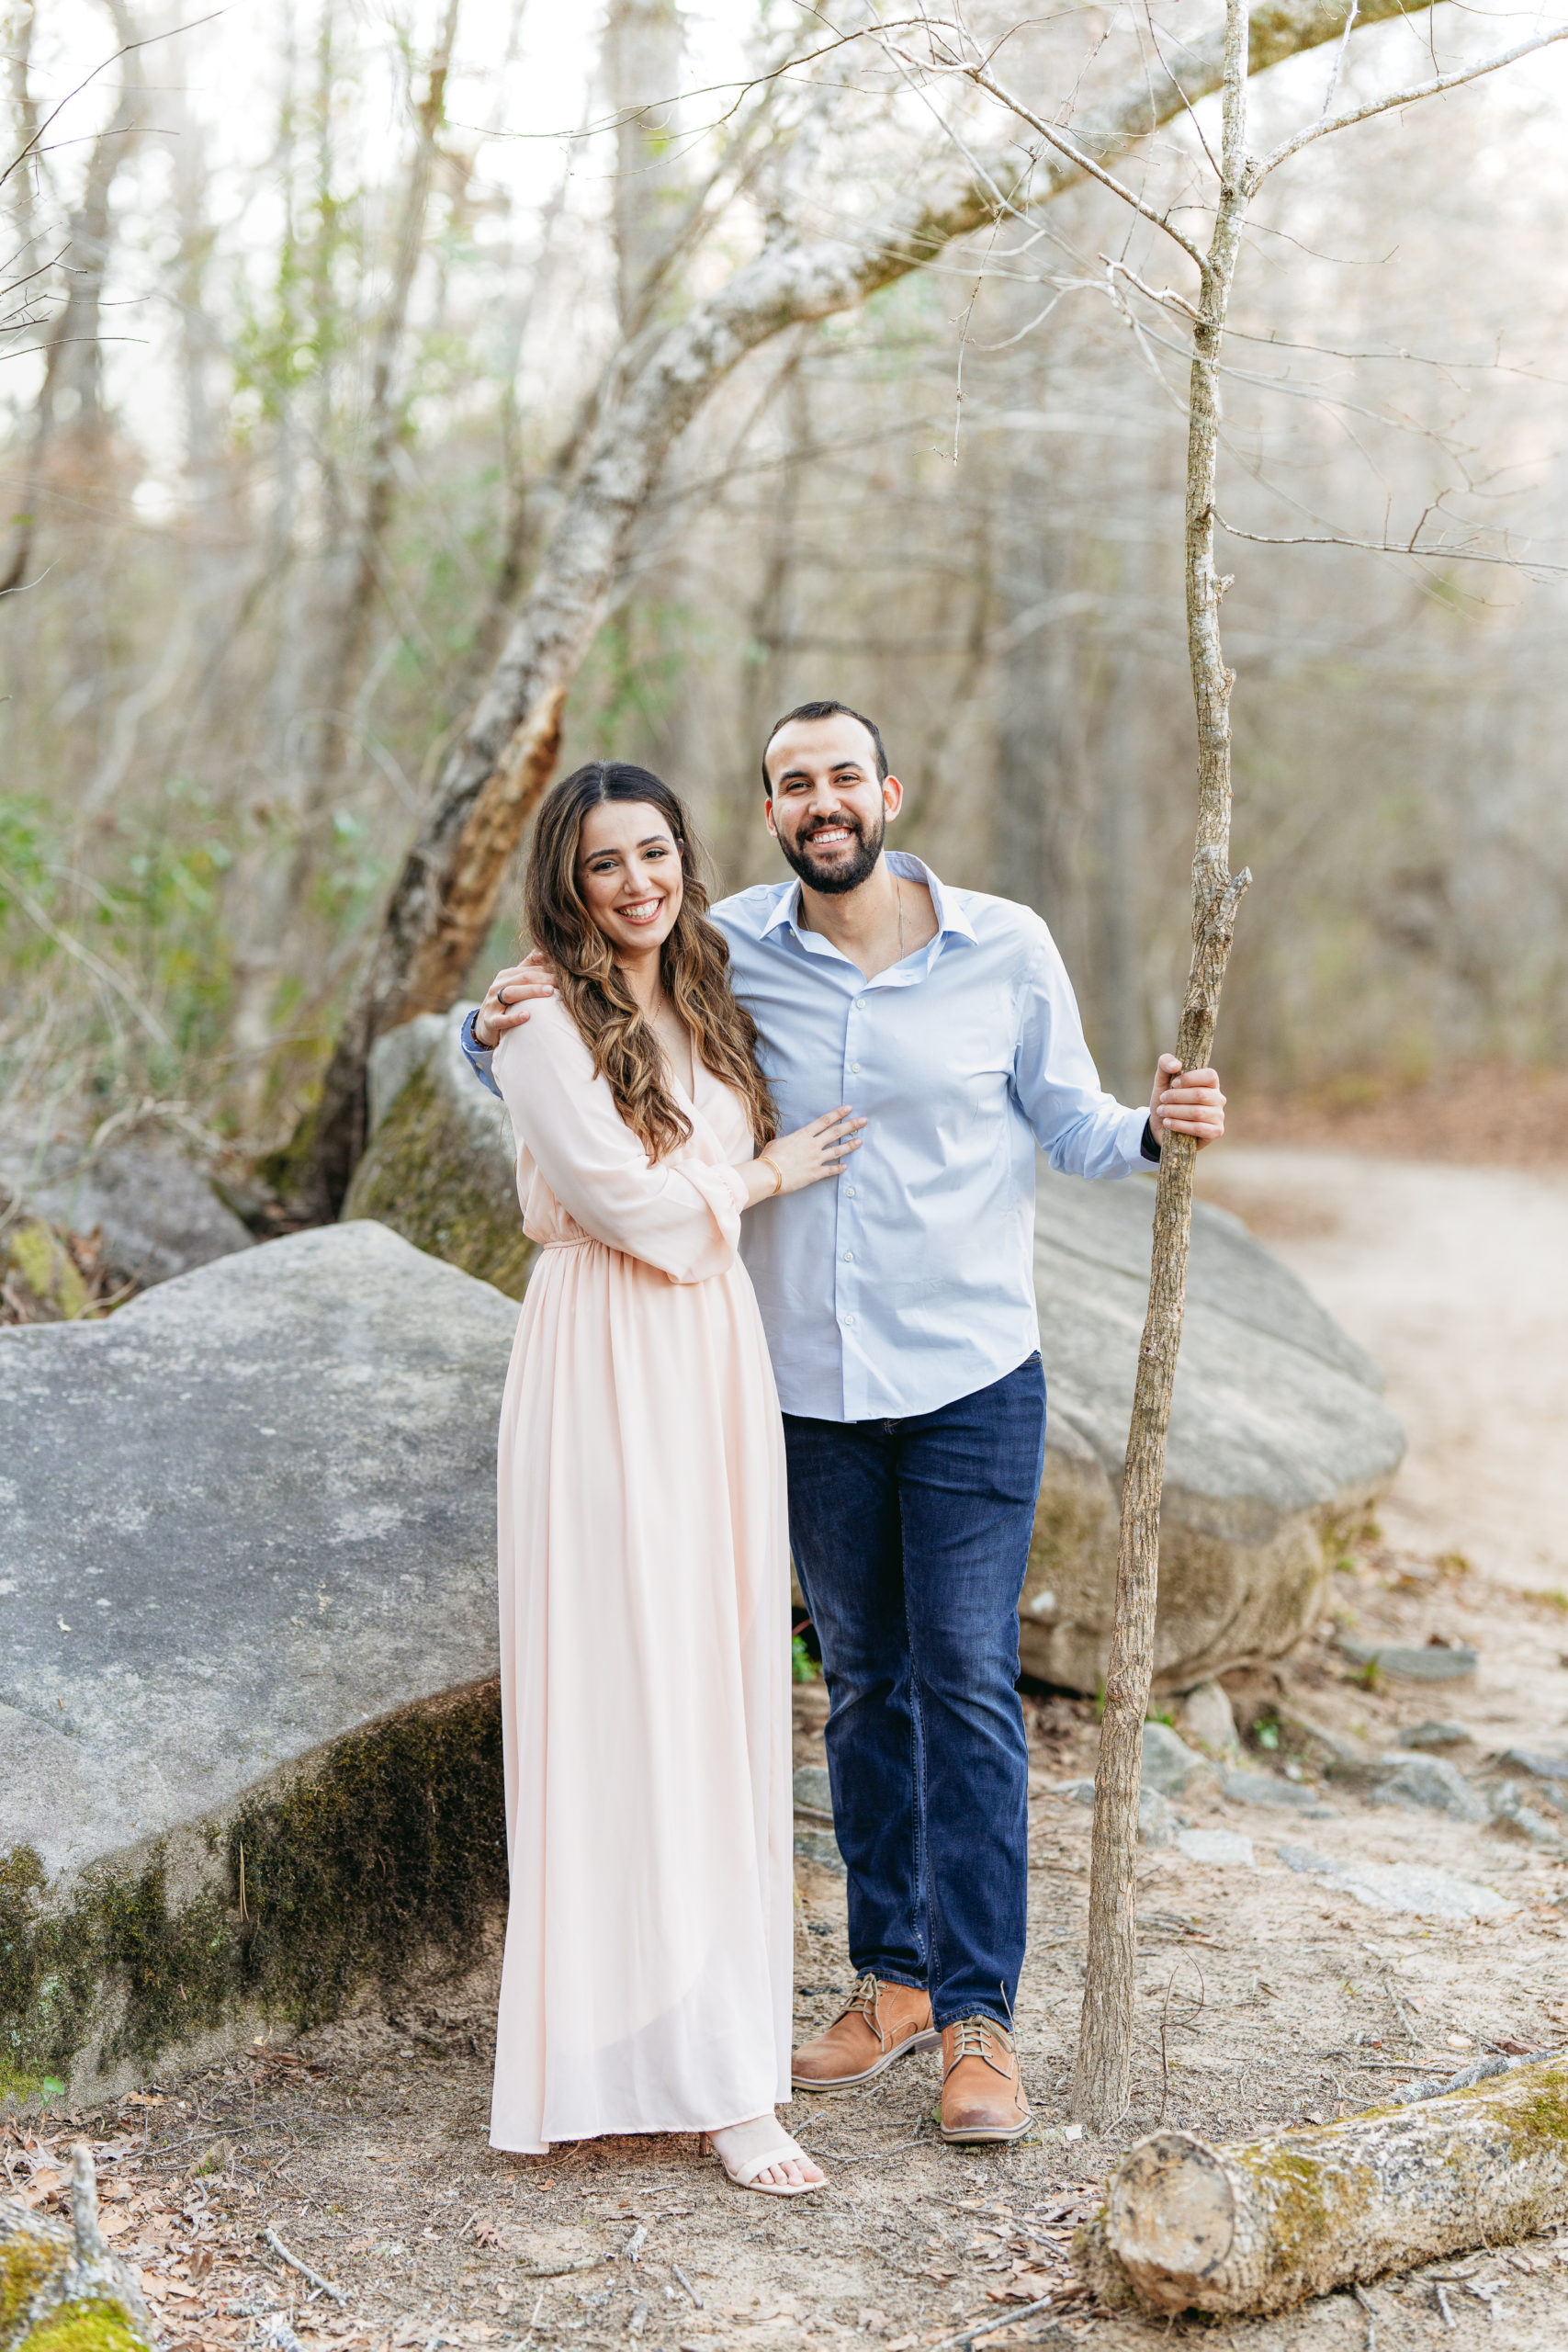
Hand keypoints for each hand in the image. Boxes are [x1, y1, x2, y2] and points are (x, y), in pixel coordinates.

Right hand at [474, 952, 555, 1047]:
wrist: (485, 1025)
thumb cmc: (507, 1003)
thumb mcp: (516, 984)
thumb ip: (530, 967)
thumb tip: (547, 950)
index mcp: (506, 975)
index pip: (530, 970)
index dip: (548, 971)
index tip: (567, 973)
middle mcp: (498, 986)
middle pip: (522, 978)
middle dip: (544, 978)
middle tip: (562, 981)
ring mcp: (492, 1003)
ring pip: (511, 993)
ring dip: (531, 991)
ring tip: (550, 992)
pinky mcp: (490, 1021)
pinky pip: (501, 1019)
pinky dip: (514, 1018)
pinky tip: (527, 1016)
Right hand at [748, 1107, 865, 1203]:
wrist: (768, 1175)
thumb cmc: (769, 1158)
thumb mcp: (777, 1142)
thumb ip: (789, 1140)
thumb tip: (790, 1141)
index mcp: (803, 1135)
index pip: (824, 1121)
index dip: (838, 1114)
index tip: (849, 1109)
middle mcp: (812, 1145)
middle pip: (836, 1132)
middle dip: (851, 1125)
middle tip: (863, 1121)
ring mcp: (815, 1159)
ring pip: (837, 1150)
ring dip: (850, 1145)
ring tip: (860, 1141)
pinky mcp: (815, 1173)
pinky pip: (831, 1170)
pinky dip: (839, 1168)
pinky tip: (845, 1167)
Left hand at [1149, 1054, 1224, 1148]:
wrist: (1161, 1125)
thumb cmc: (1167, 1100)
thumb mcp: (1162, 1079)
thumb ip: (1165, 1063)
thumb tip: (1177, 1065)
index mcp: (1210, 1083)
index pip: (1210, 1075)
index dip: (1190, 1078)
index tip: (1173, 1083)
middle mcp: (1218, 1098)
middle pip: (1200, 1095)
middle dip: (1176, 1097)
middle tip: (1162, 1099)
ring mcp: (1219, 1116)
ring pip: (1197, 1112)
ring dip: (1174, 1111)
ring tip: (1162, 1111)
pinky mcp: (1215, 1132)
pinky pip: (1198, 1128)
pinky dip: (1179, 1125)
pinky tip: (1168, 1123)